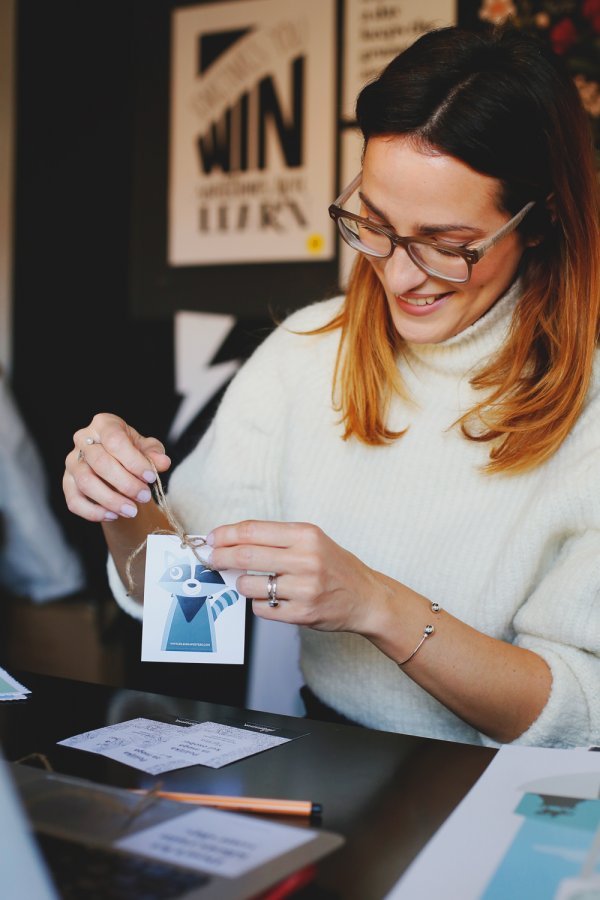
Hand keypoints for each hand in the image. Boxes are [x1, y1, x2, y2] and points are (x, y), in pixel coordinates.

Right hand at [63, 413, 170, 522]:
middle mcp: (82, 439)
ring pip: (86, 482)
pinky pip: (74, 501)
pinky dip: (94, 512)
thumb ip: (155, 454)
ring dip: (111, 500)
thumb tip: (163, 462)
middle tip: (145, 497)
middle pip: (100, 462)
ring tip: (132, 510)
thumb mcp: (147, 449)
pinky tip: (113, 516)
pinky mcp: (66, 483)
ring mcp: (72, 462)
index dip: (134, 461)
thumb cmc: (132, 453)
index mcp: (104, 424)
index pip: (115, 441)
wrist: (118, 467)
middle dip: (125, 483)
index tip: (151, 477)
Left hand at [208, 520, 391, 633]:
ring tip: (250, 582)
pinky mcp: (303, 614)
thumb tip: (232, 540)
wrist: (366, 597)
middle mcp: (306, 559)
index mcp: (306, 535)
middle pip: (246, 556)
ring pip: (249, 585)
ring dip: (241, 584)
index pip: (253, 530)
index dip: (226, 534)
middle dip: (221, 557)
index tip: (213, 539)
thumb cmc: (334, 566)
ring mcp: (304, 588)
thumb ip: (277, 539)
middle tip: (211, 558)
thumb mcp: (312, 541)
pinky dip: (258, 604)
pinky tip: (270, 599)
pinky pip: (261, 609)